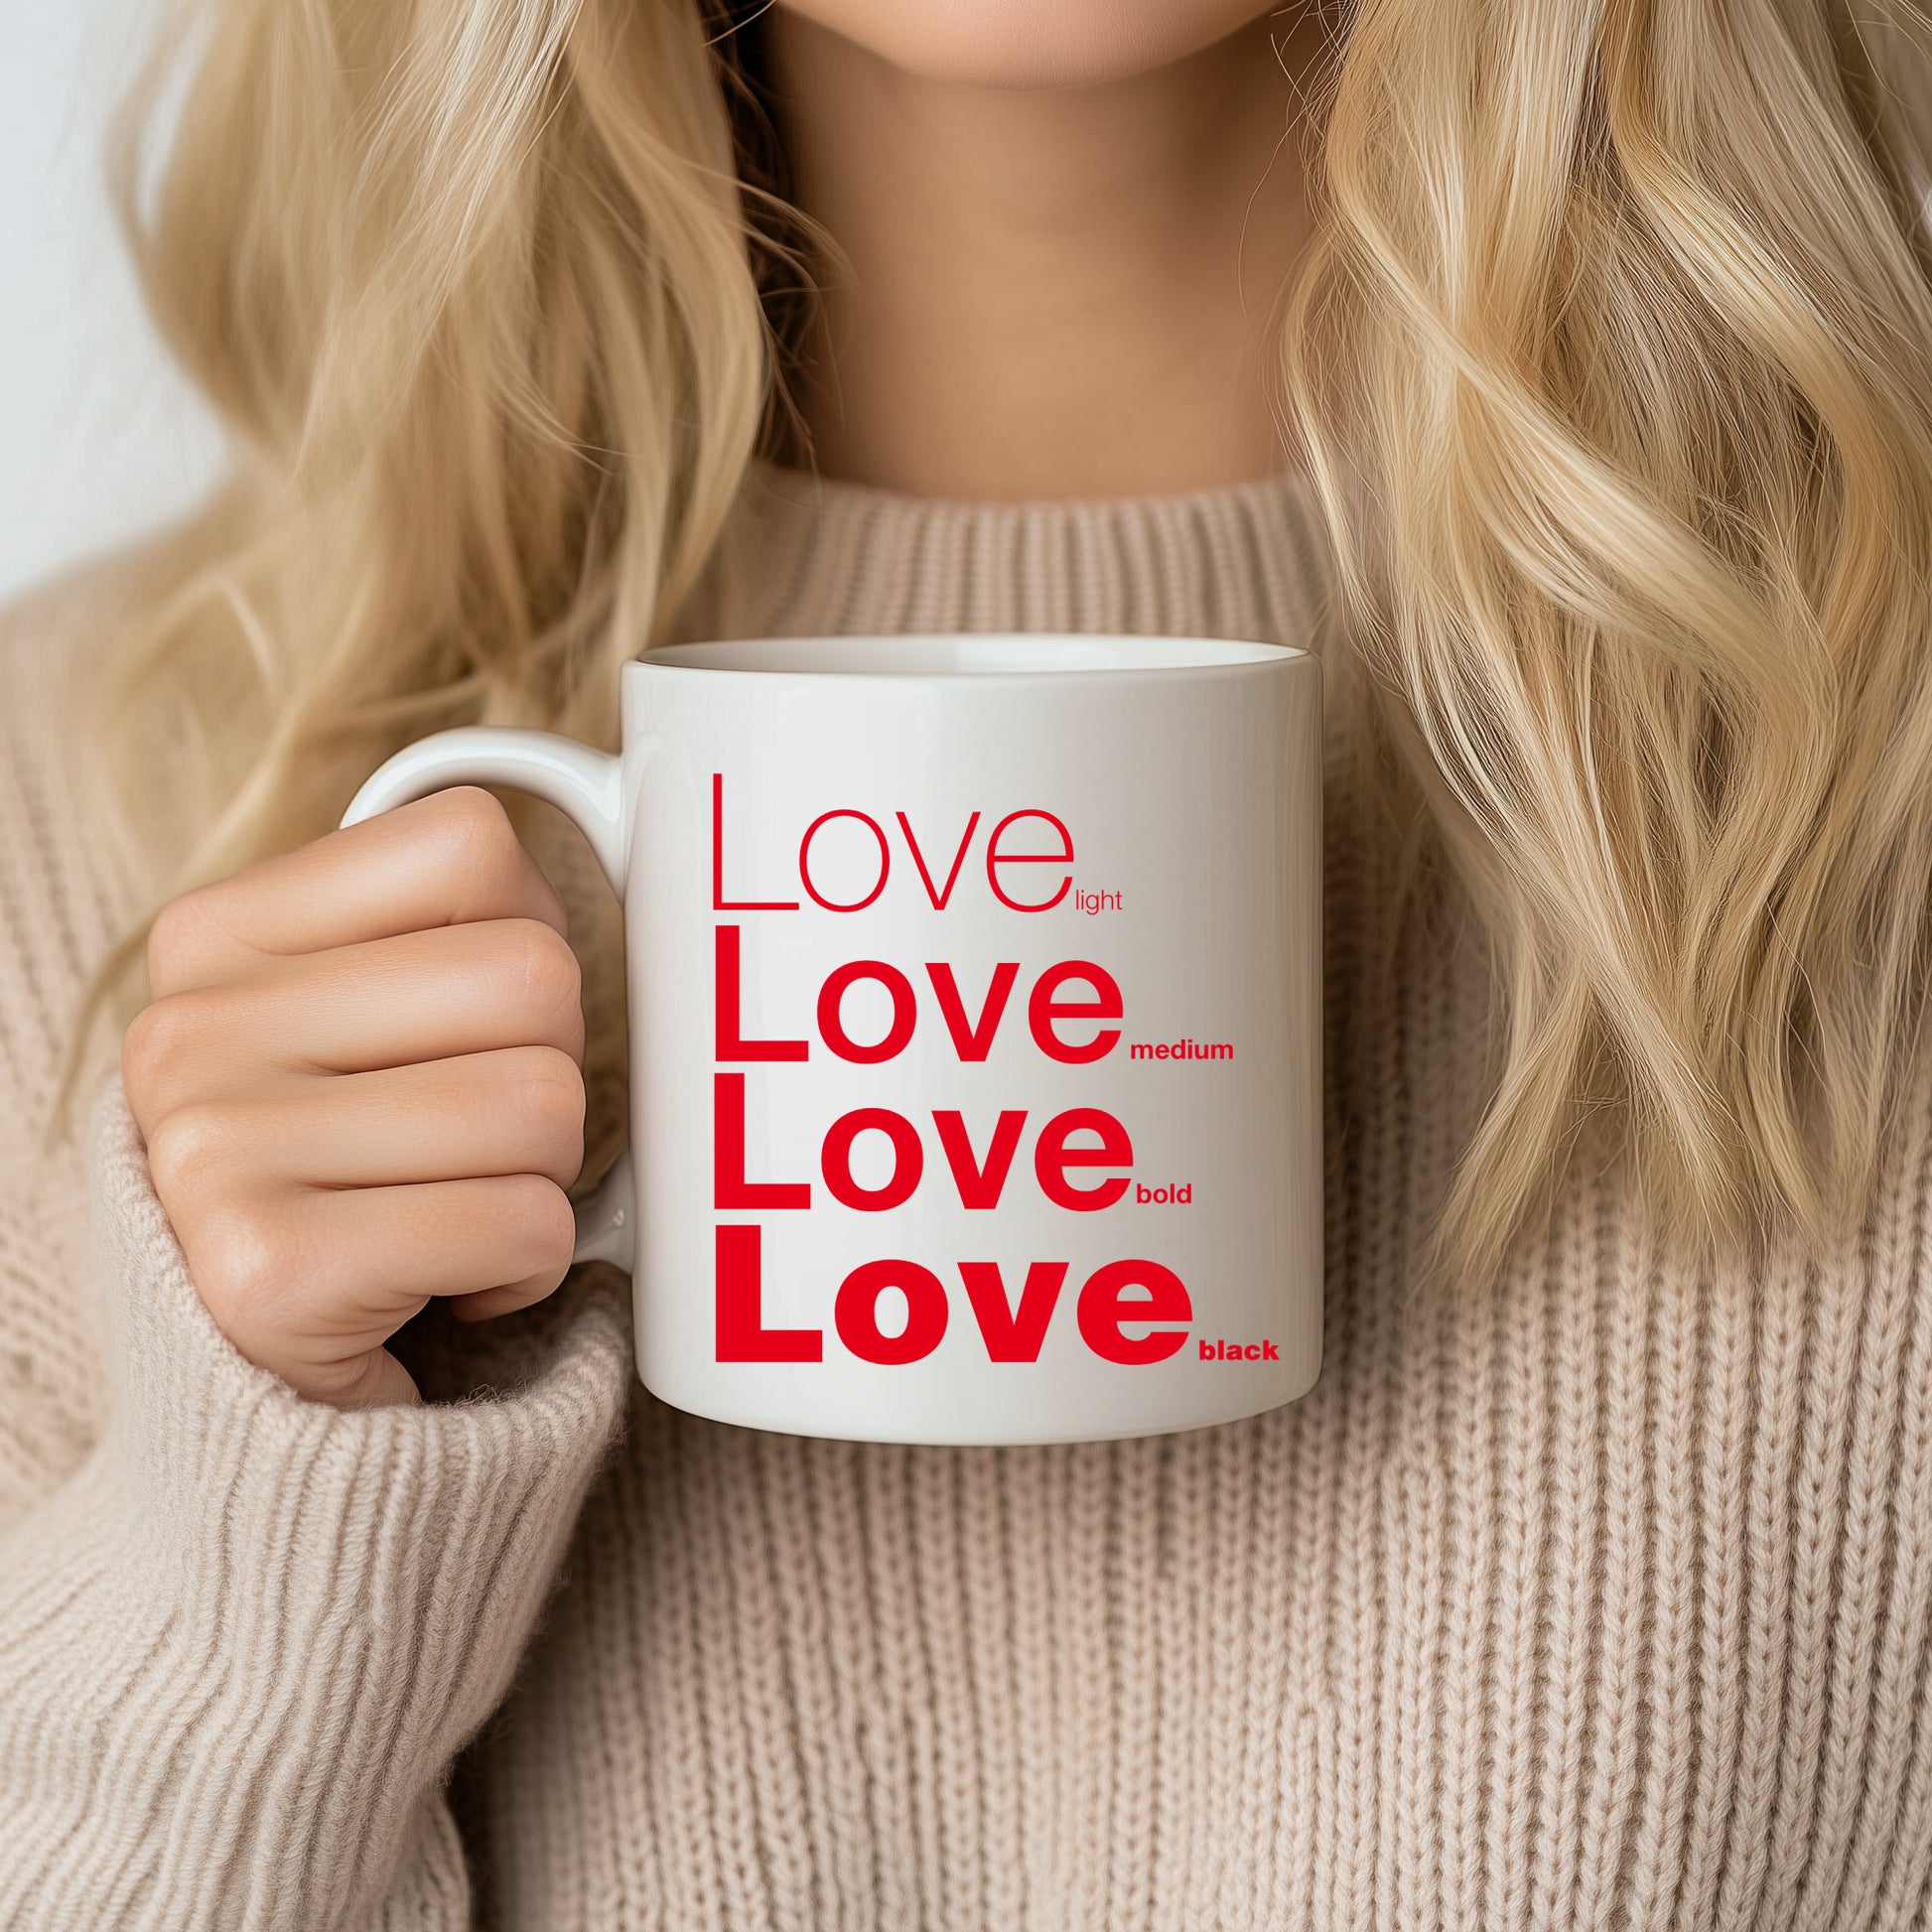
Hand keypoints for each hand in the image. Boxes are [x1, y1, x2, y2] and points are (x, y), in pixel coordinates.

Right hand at [122, 788, 587, 1407]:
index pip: (472, 844)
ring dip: (543, 1177)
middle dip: (553, 1069)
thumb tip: (624, 822)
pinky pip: (526, 1222)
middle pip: (534, 975)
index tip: (474, 1021)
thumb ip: (452, 924)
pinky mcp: (270, 1274)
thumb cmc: (357, 1177)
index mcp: (219, 936)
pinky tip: (450, 1279)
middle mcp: (194, 1031)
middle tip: (477, 1137)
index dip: (528, 935)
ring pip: (546, 1102)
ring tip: (456, 1208)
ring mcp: (216, 1152)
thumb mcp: (362, 1021)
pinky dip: (529, 1266)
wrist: (263, 1397)